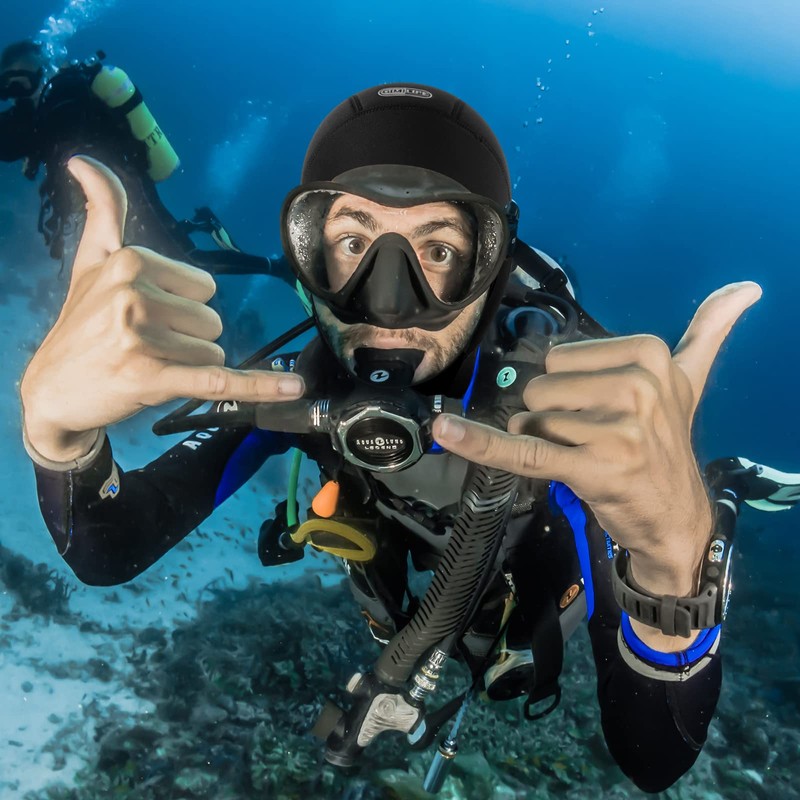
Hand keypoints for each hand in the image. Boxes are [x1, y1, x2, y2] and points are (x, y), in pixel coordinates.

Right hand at [20, 156, 304, 462]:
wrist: (50, 389)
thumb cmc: (79, 324)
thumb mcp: (90, 261)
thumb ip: (103, 211)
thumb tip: (85, 159)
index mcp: (131, 262)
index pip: (205, 288)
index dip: (181, 309)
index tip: (144, 318)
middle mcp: (136, 295)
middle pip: (212, 321)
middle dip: (186, 340)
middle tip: (143, 347)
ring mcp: (142, 337)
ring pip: (213, 353)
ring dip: (187, 367)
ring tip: (146, 366)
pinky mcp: (152, 377)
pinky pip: (220, 380)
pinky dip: (259, 386)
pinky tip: (293, 387)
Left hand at [434, 282, 760, 599]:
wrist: (677, 518)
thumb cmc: (667, 445)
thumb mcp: (691, 383)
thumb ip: (708, 332)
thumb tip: (747, 287)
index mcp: (651, 355)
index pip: (558, 358)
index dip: (568, 391)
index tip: (604, 412)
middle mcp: (637, 385)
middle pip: (540, 388)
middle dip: (552, 418)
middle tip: (592, 441)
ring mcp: (616, 428)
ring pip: (531, 420)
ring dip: (545, 443)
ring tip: (586, 458)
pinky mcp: (592, 466)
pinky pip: (523, 449)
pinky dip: (482, 443)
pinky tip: (447, 432)